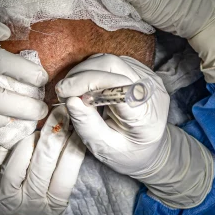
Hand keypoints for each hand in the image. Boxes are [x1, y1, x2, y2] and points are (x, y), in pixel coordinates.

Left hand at [0, 107, 85, 214]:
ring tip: (35, 134)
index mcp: (53, 205)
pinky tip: (12, 146)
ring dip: (30, 139)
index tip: (78, 126)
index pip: (68, 169)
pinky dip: (6, 148)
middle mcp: (30, 201)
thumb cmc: (33, 214)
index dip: (74, 144)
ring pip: (20, 156)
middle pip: (45, 159)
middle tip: (61, 112)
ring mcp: (6, 196)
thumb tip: (72, 140)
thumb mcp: (53, 204)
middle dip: (55, 131)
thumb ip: (61, 178)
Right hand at [56, 54, 213, 208]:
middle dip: (81, 75)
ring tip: (72, 90)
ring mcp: (149, 77)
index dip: (88, 83)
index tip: (65, 94)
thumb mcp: (105, 149)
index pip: (117, 85)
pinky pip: (112, 63)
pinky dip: (93, 70)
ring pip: (110, 60)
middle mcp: (152, 90)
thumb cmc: (128, 154)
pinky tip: (85, 87)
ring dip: (85, 71)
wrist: (152, 149)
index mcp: (146, 115)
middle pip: (112, 64)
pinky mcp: (141, 71)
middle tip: (63, 92)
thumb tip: (71, 101)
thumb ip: (88, 126)